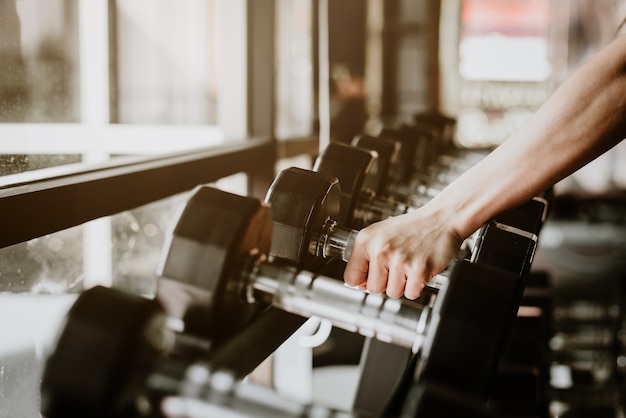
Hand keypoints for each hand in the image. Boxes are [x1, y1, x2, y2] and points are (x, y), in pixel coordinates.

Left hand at [344, 206, 462, 298]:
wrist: (441, 219)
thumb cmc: (412, 227)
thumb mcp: (380, 234)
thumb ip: (366, 257)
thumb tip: (360, 284)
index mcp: (366, 240)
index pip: (350, 277)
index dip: (362, 281)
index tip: (371, 277)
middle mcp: (380, 249)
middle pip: (373, 289)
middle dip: (386, 282)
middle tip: (397, 266)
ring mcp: (399, 260)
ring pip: (392, 293)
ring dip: (402, 284)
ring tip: (408, 265)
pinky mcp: (418, 270)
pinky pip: (410, 294)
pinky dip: (416, 286)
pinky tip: (418, 269)